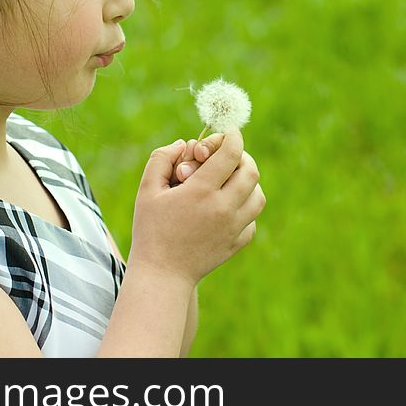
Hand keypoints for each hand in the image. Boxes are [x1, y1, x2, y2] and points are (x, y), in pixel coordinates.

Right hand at [132, 131, 264, 286]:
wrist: (162, 274)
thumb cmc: (150, 230)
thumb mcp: (147, 190)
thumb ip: (162, 158)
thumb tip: (185, 143)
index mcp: (202, 191)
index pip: (231, 153)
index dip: (232, 136)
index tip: (229, 131)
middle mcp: (223, 208)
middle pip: (250, 171)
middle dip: (241, 157)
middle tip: (228, 157)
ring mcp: (234, 228)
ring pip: (258, 195)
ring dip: (247, 183)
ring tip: (230, 182)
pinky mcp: (237, 243)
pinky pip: (252, 219)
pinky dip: (245, 208)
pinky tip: (227, 208)